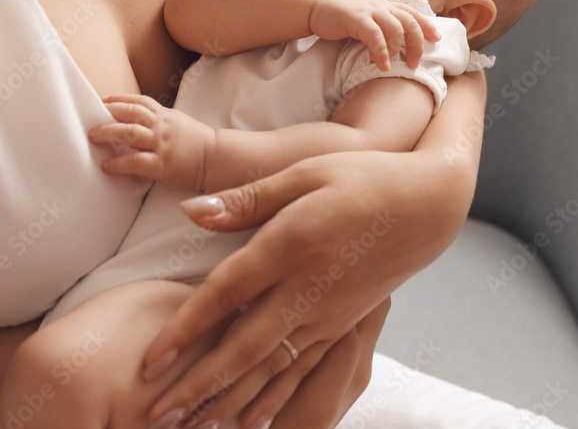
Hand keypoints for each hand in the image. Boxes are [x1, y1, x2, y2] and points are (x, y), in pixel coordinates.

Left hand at [89, 94, 216, 191]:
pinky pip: (136, 162)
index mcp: (165, 116)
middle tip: (89, 120)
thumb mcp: (179, 124)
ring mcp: (162, 145)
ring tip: (92, 137)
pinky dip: (118, 164)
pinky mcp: (162, 165)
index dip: (118, 100)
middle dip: (108, 114)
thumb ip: (160, 121)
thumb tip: (137, 121)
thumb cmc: (197, 144)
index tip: (102, 100)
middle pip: (130, 113)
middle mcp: (162, 127)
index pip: (139, 102)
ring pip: (130, 133)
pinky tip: (106, 166)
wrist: (217, 160)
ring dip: (108, 133)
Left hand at [139, 147, 472, 428]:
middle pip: (244, 348)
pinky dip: (274, 398)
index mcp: (293, 245)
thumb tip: (191, 211)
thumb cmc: (362, 178)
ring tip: (194, 428)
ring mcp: (328, 313)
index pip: (227, 294)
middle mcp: (309, 288)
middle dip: (199, 386)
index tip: (149, 360)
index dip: (185, 329)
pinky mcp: (342, 324)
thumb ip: (247, 199)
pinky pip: (302, 369)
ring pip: (271, 369)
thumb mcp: (304, 174)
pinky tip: (250, 421)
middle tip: (159, 416)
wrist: (428, 204)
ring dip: (229, 401)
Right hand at [309, 0, 440, 70]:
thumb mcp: (365, 16)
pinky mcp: (356, 18)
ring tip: (395, 64)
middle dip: (417, 44)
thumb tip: (393, 43)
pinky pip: (375, 36)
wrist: (315, 4)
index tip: (437, 39)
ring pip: (396, 28)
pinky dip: (381, 52)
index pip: (412, 13)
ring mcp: (369, 11)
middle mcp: (381, 6)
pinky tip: (380, 64)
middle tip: (415, 62)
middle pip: (410, 22)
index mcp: (384, 5)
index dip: (427, 25)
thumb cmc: (339, 14)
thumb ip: (379, 25)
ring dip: (398, 49)